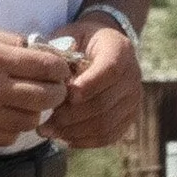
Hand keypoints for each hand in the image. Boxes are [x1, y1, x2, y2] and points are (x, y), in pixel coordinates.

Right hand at [0, 26, 73, 146]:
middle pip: (46, 98)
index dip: (60, 68)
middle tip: (49, 88)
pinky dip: (11, 128)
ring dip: (33, 112)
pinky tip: (2, 116)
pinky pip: (7, 138)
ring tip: (22, 102)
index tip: (58, 69)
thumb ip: (7, 42)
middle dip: (54, 92)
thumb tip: (40, 52)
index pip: (47, 67)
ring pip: (30, 122)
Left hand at [43, 18, 141, 148]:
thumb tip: (50, 75)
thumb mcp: (69, 35)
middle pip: (105, 102)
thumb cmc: (78, 41)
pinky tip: (64, 139)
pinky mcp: (129, 115)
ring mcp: (133, 97)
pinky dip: (86, 140)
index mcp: (119, 49)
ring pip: (106, 122)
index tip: (67, 95)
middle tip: (43, 123)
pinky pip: (110, 134)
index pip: (110, 70)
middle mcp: (133, 74)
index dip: (89, 85)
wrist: (100, 48)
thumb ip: (60, 50)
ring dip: (74, 131)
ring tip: (48, 132)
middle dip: (71, 116)